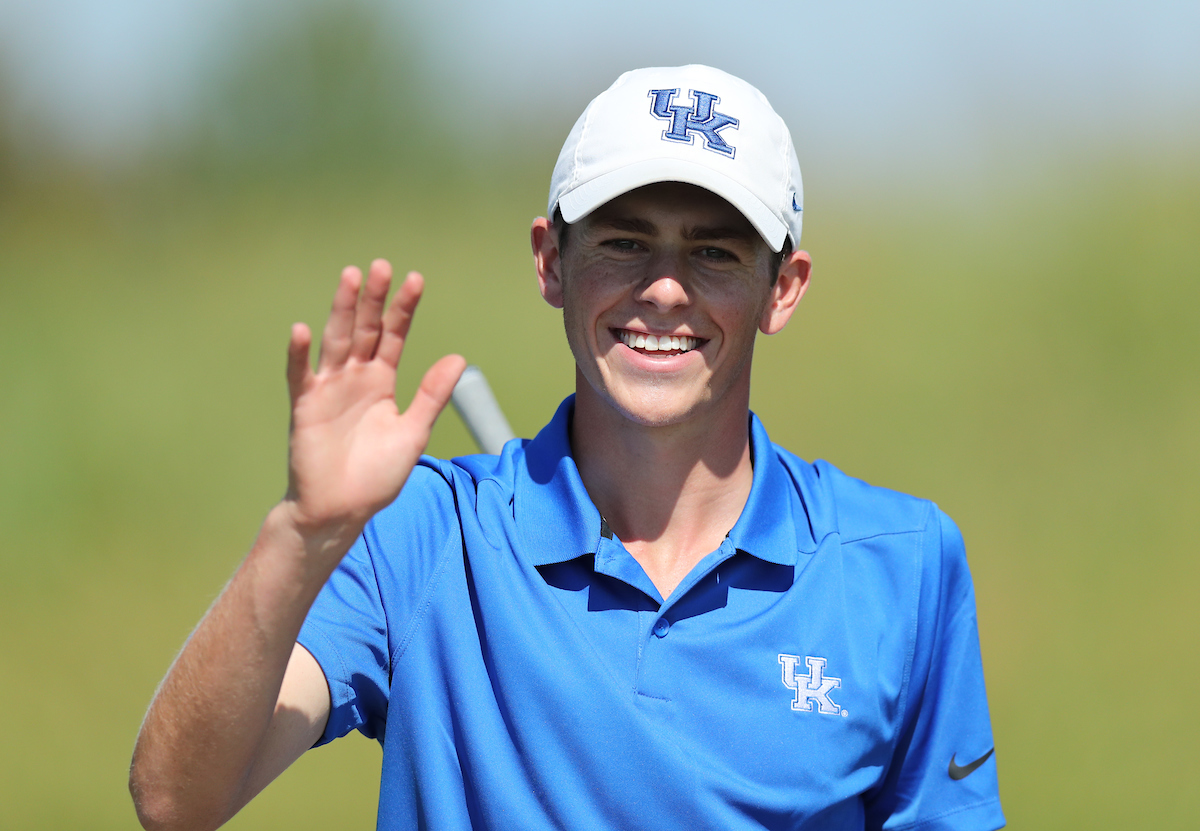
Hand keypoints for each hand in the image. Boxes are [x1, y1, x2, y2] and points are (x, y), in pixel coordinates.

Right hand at [283, 259, 464, 541]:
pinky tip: (301, 331)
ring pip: (337, 342)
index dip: (403, 309)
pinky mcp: (305, 407)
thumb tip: (458, 358)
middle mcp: (354, 378)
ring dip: (342, 312)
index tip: (415, 279)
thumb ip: (432, 396)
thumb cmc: (376, 474)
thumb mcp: (413, 433)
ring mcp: (328, 389)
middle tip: (381, 267)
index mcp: (381, 381)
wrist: (342, 509)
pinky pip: (300, 376)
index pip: (393, 336)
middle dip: (373, 300)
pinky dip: (299, 355)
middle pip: (365, 330)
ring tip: (350, 280)